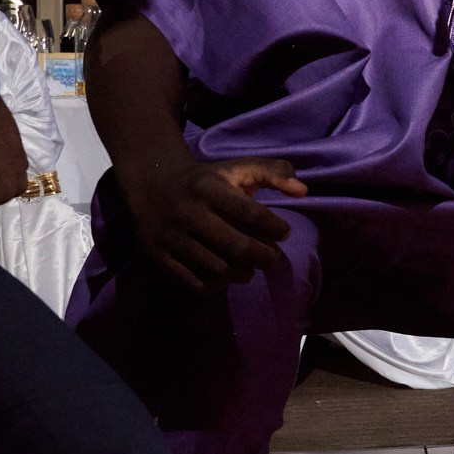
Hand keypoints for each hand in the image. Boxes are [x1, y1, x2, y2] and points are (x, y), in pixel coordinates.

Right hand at [123, 157, 307, 291]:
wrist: (150, 186)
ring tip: (249, 267)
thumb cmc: (207, 180)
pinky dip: (216, 285)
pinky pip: (195, 283)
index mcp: (209, 188)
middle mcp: (188, 213)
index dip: (275, 227)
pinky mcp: (159, 257)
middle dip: (264, 257)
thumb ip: (274, 172)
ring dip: (242, 273)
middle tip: (271, 258)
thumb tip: (302, 190)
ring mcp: (171, 237)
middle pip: (238, 247)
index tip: (283, 232)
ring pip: (218, 269)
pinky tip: (225, 275)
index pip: (252, 214)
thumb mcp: (238, 168)